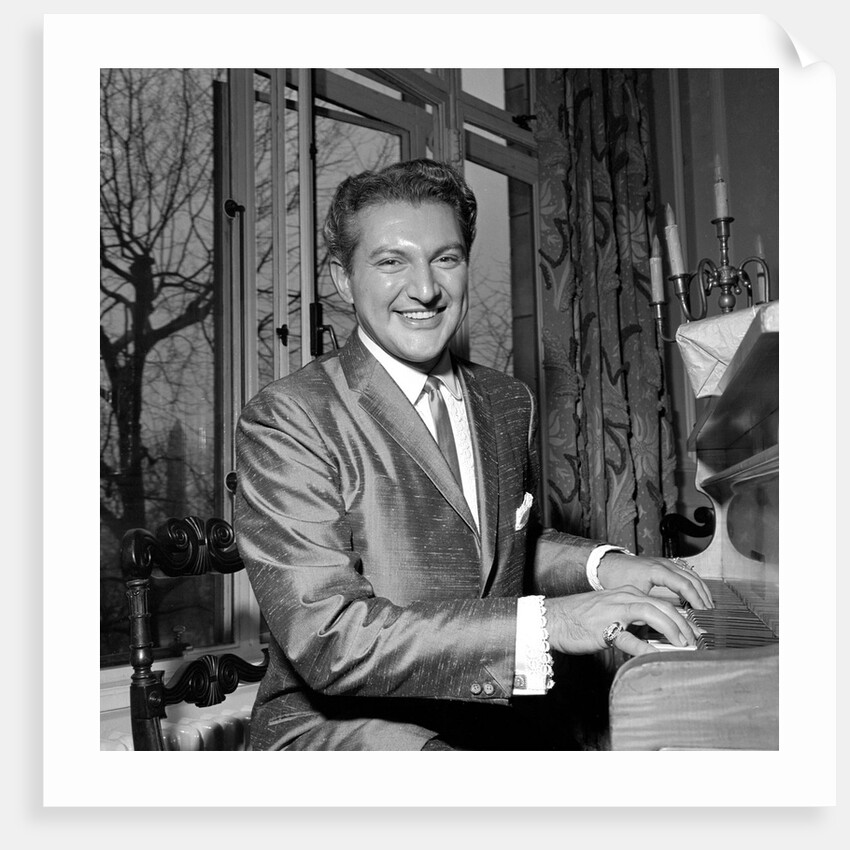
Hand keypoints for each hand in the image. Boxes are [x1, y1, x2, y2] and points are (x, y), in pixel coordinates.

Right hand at [546, 588, 699, 657]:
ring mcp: (614, 611)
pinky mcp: (603, 628)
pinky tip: (655, 655)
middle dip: (684, 624)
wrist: (553, 619)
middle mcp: (623, 598)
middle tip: (696, 641)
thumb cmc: (580, 619)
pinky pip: (629, 638)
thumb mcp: (611, 613)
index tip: (695, 632)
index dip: (682, 618)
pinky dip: (645, 647)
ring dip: (672, 630)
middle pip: (663, 606)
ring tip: (683, 645)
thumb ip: (633, 620)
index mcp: (627, 594)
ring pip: (652, 613)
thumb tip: (656, 637)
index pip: (662, 602)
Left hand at [596, 552, 713, 608]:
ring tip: (708, 605)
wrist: (606, 564)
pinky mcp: (664, 564)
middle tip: (710, 612)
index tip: (702, 611)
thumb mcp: (632, 595)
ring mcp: (664, 562)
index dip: (695, 599)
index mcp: (656, 570)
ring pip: (690, 573)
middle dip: (703, 595)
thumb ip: (648, 607)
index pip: (683, 584)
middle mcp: (663, 564)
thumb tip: (662, 624)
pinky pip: (685, 571)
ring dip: (701, 589)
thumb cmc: (615, 578)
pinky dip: (694, 583)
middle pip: (691, 578)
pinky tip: (697, 594)